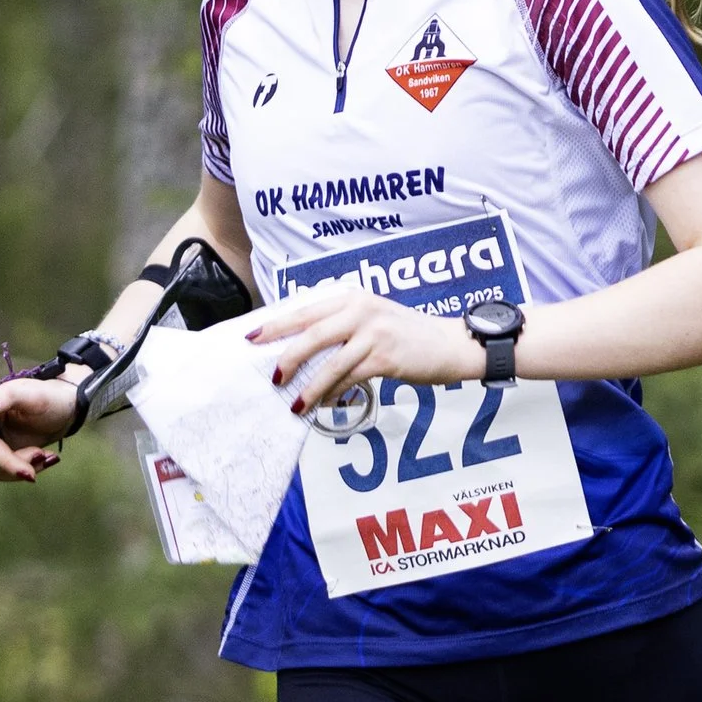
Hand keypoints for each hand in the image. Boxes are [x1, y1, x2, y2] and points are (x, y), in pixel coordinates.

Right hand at [0, 374, 79, 480]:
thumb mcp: (32, 395)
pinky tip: (47, 458)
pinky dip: (28, 468)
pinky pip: (6, 472)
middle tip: (41, 456)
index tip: (8, 463)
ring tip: (47, 455)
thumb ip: (6, 396)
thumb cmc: (50, 396)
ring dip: (23, 466)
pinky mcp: (0, 454)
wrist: (65, 409)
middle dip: (13, 462)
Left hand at [249, 285, 478, 406]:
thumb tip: (300, 347)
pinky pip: (349, 378)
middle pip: (311, 332)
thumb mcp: (372, 317)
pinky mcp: (385, 356)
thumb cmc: (407, 334)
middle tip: (270, 376)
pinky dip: (333, 393)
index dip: (276, 324)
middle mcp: (361, 309)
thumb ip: (340, 324)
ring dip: (308, 385)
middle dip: (286, 355)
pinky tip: (323, 404)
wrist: (449, 344)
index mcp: (352, 296)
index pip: (305, 309)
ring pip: (329, 361)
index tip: (252, 337)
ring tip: (294, 403)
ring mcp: (373, 332)